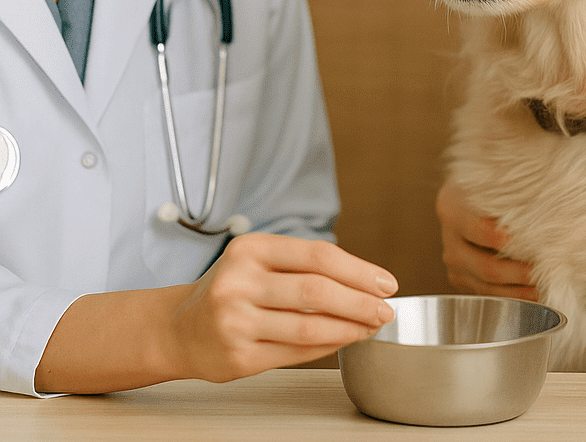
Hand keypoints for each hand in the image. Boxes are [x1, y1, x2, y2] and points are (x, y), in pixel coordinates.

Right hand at [168, 233, 398, 381]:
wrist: (179, 328)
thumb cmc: (232, 288)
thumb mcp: (259, 260)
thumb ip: (304, 265)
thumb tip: (367, 281)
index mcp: (250, 249)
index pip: (318, 255)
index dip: (359, 270)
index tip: (386, 282)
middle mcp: (239, 283)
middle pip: (317, 291)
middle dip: (360, 302)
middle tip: (386, 309)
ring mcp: (236, 322)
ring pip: (310, 325)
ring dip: (350, 328)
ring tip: (371, 326)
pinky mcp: (237, 357)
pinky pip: (296, 352)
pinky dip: (328, 346)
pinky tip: (345, 340)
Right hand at [436, 180, 537, 300]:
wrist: (470, 191)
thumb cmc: (491, 182)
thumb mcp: (497, 179)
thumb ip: (514, 193)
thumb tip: (550, 202)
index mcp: (452, 208)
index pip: (483, 231)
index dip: (508, 242)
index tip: (535, 246)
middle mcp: (449, 237)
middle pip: (486, 266)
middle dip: (519, 273)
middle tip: (546, 273)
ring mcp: (453, 260)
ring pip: (486, 286)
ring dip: (519, 291)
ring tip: (545, 288)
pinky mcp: (461, 277)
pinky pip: (486, 294)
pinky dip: (512, 296)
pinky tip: (533, 293)